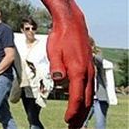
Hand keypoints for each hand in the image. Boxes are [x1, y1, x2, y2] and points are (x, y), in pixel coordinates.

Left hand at [46, 12, 93, 127]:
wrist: (72, 24)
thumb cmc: (61, 37)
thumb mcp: (54, 51)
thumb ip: (56, 67)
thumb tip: (57, 80)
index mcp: (78, 71)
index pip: (76, 98)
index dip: (72, 112)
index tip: (66, 121)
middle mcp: (87, 73)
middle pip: (85, 101)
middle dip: (79, 117)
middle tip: (72, 128)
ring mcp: (89, 71)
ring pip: (89, 96)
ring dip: (83, 110)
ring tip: (77, 121)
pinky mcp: (88, 68)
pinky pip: (89, 88)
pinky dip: (86, 100)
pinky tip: (81, 103)